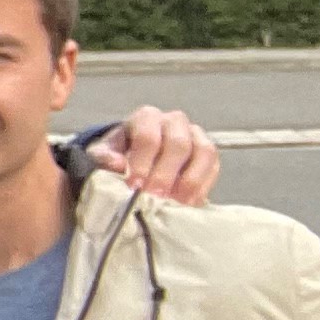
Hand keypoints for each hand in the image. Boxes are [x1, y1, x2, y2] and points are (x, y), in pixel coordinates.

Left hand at [97, 104, 221, 205]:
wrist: (137, 155)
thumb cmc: (120, 152)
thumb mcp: (105, 152)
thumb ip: (105, 157)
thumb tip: (117, 165)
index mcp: (146, 118)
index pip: (148, 137)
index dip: (142, 162)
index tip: (135, 184)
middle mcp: (174, 122)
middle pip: (178, 144)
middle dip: (167, 173)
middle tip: (156, 195)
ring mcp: (195, 135)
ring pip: (204, 152)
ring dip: (191, 179)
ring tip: (177, 201)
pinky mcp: (208, 153)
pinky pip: (214, 166)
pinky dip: (204, 185)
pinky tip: (190, 201)